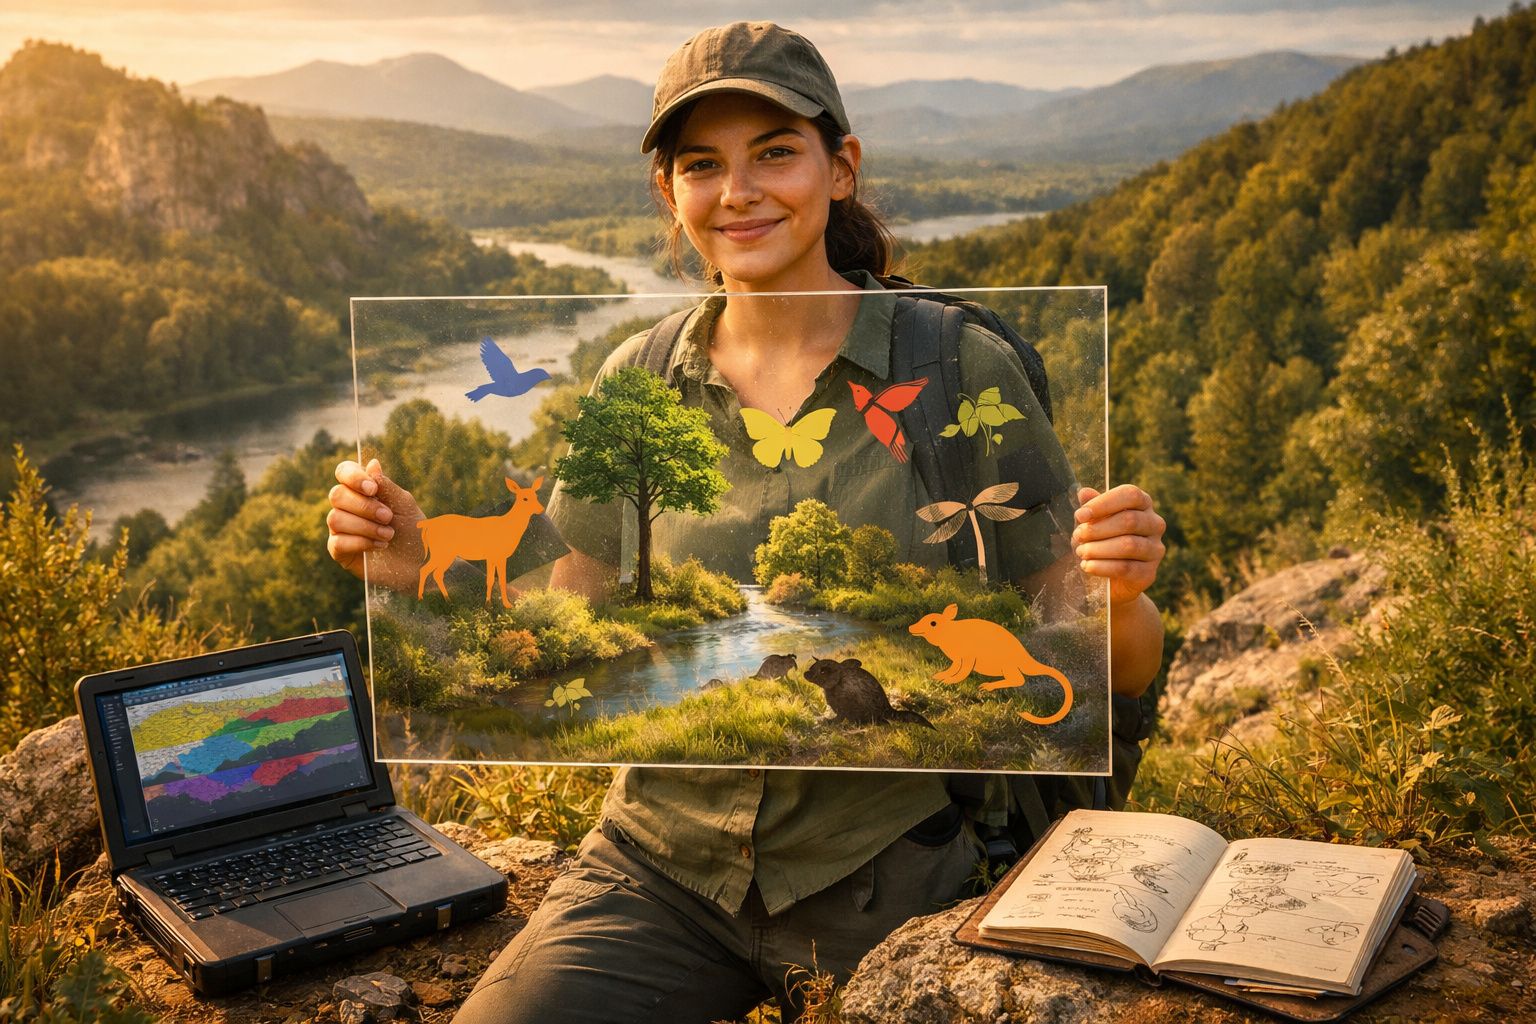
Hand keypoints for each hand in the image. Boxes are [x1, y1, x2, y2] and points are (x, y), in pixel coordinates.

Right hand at [326, 458, 425, 591]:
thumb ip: (387, 486)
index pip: (344, 472)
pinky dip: (361, 542)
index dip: (353, 477)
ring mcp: (341, 528)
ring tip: (388, 535)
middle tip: (388, 517)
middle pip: (336, 495)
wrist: (420, 563)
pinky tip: (380, 546)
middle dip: (364, 506)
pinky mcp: (339, 551)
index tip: (373, 489)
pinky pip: (337, 542)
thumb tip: (372, 463)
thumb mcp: (404, 505)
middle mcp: (347, 507)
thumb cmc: (414, 531)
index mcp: (362, 490)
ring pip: (335, 518)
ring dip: (366, 526)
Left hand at [1072, 484, 1165, 607]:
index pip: (1130, 495)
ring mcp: (1155, 549)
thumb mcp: (1093, 521)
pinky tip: (1087, 566)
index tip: (1080, 515)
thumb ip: (1091, 506)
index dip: (1104, 503)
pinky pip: (1126, 568)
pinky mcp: (1149, 573)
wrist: (1110, 579)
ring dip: (1098, 548)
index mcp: (1143, 504)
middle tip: (1078, 536)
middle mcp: (1155, 524)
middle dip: (1098, 529)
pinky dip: (1102, 567)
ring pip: (1129, 545)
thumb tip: (1084, 492)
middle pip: (1130, 520)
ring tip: (1081, 552)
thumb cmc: (1101, 540)